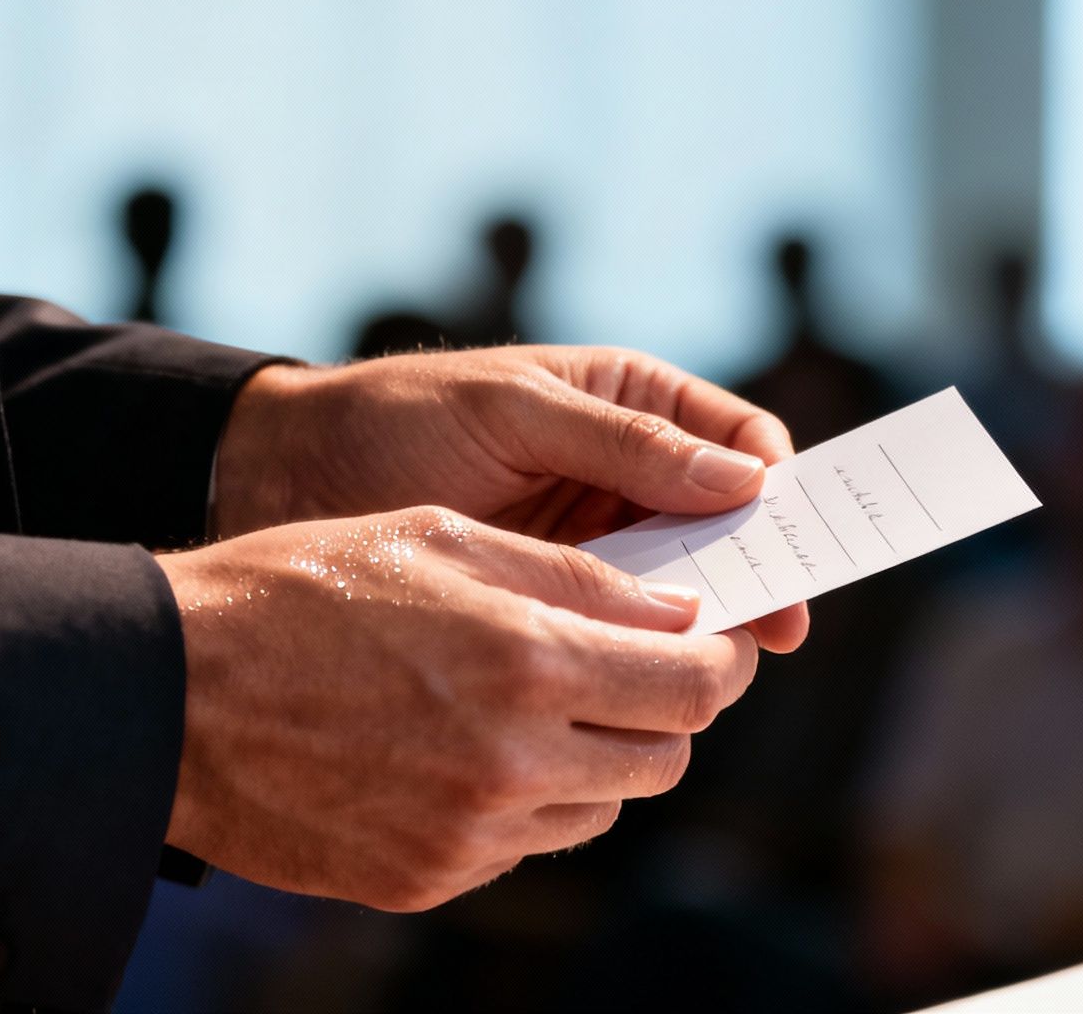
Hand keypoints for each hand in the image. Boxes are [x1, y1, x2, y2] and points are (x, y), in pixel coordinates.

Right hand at [156, 506, 757, 910]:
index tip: (707, 638)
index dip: (718, 658)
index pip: (695, 685)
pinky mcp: (428, 877)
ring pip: (605, 806)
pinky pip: (527, 845)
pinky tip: (468, 749)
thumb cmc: (300, 587)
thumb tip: (677, 614)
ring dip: (599, 756)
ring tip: (534, 702)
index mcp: (528, 659)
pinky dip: (526, 801)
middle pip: (668, 755)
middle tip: (628, 666)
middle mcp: (514, 760)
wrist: (165, 690)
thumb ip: (576, 579)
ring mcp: (471, 833)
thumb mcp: (441, 538)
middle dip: (664, 707)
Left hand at [213, 346, 807, 650]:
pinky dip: (650, 649)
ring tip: (729, 662)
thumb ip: (623, 442)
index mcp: (633, 401)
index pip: (741, 440)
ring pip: (689, 581)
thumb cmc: (399, 420)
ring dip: (713, 617)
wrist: (287, 482)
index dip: (780, 486)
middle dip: (763, 566)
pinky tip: (660, 680)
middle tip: (783, 628)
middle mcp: (631, 471)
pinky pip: (629, 626)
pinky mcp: (560, 600)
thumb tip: (747, 478)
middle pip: (731, 522)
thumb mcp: (511, 412)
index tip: (795, 535)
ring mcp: (599, 540)